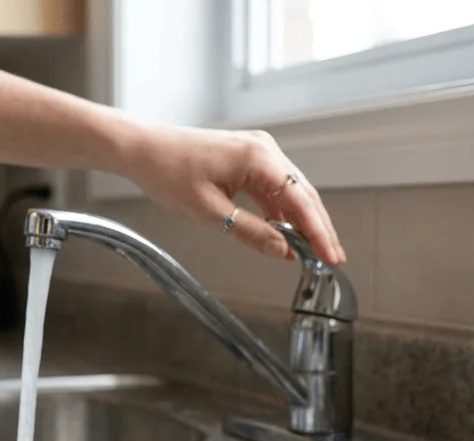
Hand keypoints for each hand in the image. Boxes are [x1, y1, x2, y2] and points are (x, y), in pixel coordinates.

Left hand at [121, 124, 345, 264]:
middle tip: (330, 258)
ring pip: (290, 191)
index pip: (301, 200)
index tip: (330, 256)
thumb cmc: (168, 172)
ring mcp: (256, 151)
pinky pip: (272, 187)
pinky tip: (284, 233)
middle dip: (318, 228)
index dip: (318, 232)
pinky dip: (280, 211)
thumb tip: (281, 250)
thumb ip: (250, 231)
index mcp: (258, 157)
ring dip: (301, 221)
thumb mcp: (210, 211)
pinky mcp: (246, 158)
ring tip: (312, 251)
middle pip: (303, 194)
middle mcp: (263, 149)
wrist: (143, 149)